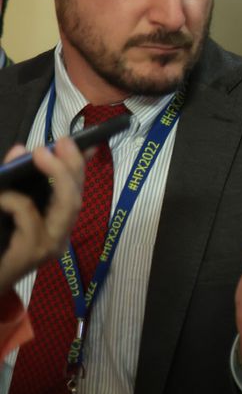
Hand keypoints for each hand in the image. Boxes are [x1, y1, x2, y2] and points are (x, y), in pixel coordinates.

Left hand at [0, 139, 85, 290]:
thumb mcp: (6, 207)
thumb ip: (14, 181)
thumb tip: (20, 150)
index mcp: (57, 225)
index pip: (76, 191)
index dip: (80, 166)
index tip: (81, 142)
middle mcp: (60, 235)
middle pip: (76, 197)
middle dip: (71, 166)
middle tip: (59, 142)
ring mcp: (50, 245)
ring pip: (67, 206)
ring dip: (58, 176)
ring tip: (41, 155)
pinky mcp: (33, 252)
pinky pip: (30, 216)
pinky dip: (16, 201)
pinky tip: (2, 197)